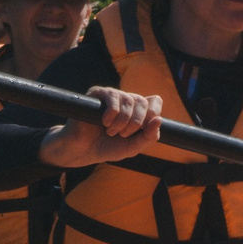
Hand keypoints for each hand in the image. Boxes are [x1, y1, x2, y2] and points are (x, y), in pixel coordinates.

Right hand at [40, 86, 159, 167]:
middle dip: (136, 122)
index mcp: (137, 111)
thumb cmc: (107, 147)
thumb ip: (148, 137)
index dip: (153, 113)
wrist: (83, 150)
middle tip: (123, 134)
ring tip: (111, 132)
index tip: (143, 129)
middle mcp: (127, 100)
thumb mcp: (132, 147)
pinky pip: (113, 97)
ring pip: (129, 100)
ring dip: (122, 122)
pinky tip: (104, 123)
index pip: (155, 101)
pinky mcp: (98, 93)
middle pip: (142, 101)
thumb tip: (159, 120)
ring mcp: (113, 95)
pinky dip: (112, 114)